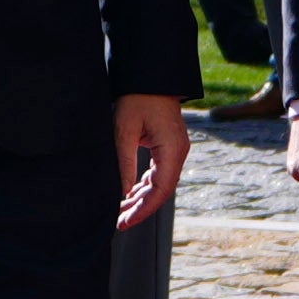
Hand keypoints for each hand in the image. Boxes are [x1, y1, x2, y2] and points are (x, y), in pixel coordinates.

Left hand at [108, 90, 187, 231]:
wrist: (150, 76)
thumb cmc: (137, 99)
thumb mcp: (124, 130)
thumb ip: (124, 163)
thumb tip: (121, 193)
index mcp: (171, 149)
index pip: (160, 190)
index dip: (143, 209)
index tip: (125, 221)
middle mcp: (178, 152)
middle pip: (161, 191)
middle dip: (141, 208)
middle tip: (120, 222)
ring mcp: (175, 150)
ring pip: (160, 183)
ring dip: (142, 198)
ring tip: (122, 212)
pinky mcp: (168, 146)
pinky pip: (159, 173)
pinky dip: (145, 186)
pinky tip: (130, 194)